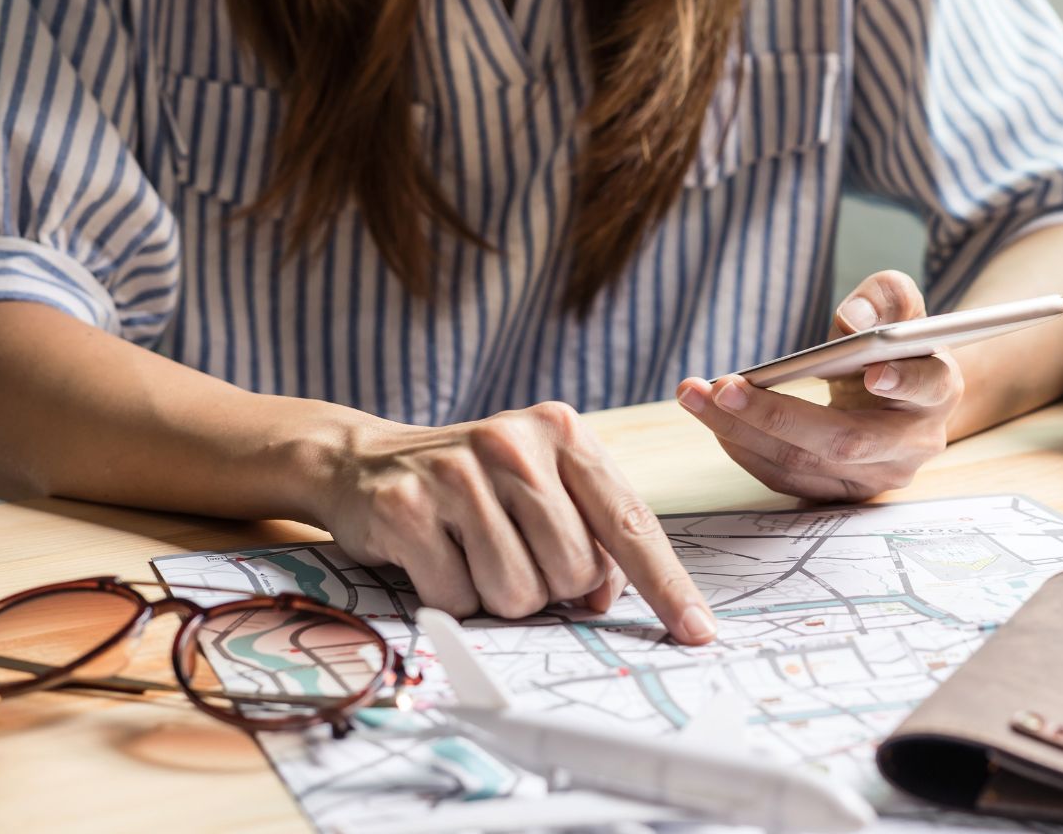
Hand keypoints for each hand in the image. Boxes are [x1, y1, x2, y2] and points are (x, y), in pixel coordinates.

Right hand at [312, 402, 715, 643]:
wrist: (365, 460)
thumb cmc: (475, 484)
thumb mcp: (541, 484)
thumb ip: (590, 530)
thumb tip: (607, 598)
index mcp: (563, 432)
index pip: (630, 520)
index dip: (667, 584)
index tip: (697, 630)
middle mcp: (514, 444)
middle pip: (574, 571)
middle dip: (551, 587)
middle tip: (514, 555)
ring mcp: (457, 474)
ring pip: (518, 592)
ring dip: (499, 596)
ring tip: (472, 553)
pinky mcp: (407, 508)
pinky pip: (458, 599)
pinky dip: (451, 598)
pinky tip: (435, 557)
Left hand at [676, 270, 963, 501]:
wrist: (900, 400)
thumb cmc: (894, 345)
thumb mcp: (899, 310)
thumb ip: (886, 298)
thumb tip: (853, 319)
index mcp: (938, 390)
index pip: (927, 386)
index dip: (904, 381)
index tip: (875, 372)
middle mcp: (914, 444)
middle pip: (845, 440)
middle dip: (778, 415)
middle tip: (723, 388)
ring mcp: (876, 478)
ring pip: (803, 464)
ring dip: (741, 431)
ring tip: (695, 395)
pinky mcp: (840, 494)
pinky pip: (785, 478)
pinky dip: (744, 446)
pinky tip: (713, 416)